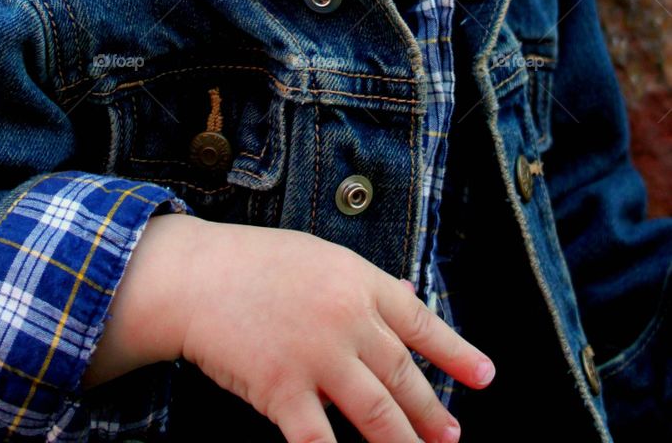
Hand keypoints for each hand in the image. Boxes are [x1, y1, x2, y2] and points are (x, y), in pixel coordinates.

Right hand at [178, 220, 494, 442]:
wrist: (194, 276)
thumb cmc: (252, 261)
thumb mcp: (317, 256)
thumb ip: (363, 282)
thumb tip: (410, 297)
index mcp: (358, 280)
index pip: (420, 321)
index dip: (456, 353)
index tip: (485, 377)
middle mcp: (347, 318)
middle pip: (403, 376)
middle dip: (433, 412)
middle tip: (451, 436)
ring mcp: (317, 356)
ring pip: (377, 414)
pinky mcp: (283, 390)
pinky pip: (321, 441)